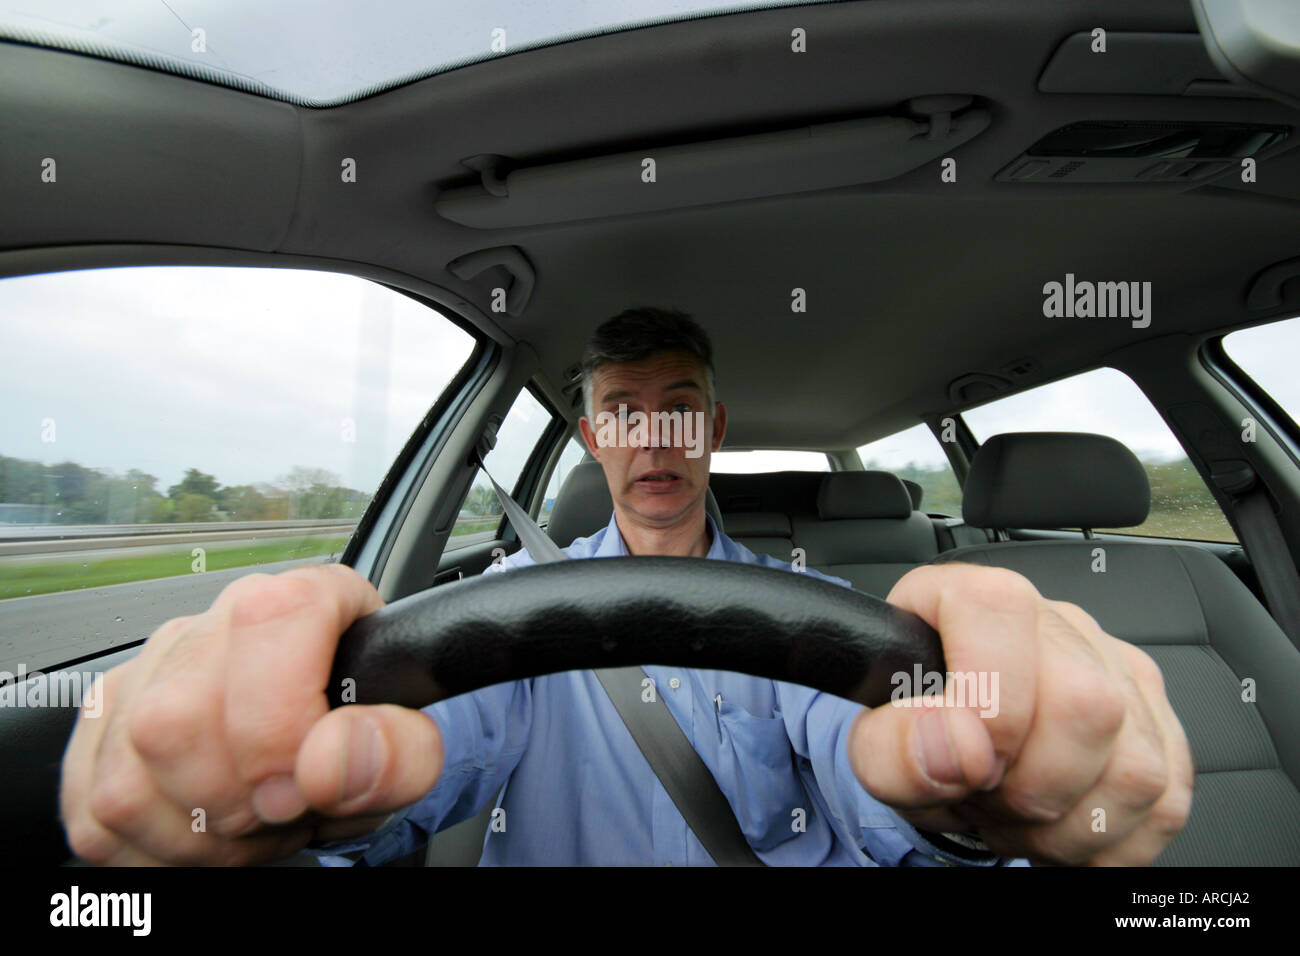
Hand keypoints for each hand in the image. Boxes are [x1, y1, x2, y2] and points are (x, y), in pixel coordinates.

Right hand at [60, 564, 445, 864]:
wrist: (322, 753)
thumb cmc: (360, 739)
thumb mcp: (410, 750)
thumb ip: (399, 751)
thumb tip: (333, 759)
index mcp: (295, 603)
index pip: (268, 622)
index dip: (279, 724)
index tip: (303, 781)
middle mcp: (207, 627)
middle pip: (177, 718)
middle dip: (236, 798)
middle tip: (283, 809)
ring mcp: (141, 676)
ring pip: (128, 779)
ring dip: (200, 834)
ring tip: (254, 819)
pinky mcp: (99, 732)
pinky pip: (96, 813)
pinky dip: (157, 850)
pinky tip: (209, 828)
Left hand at [848, 563, 1193, 864]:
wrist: (952, 749)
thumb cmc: (919, 731)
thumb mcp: (875, 747)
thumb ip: (892, 748)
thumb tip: (956, 747)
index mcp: (978, 601)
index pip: (1000, 612)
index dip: (988, 701)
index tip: (967, 761)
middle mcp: (1059, 626)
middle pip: (1088, 704)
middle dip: (1030, 788)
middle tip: (986, 797)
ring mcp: (1120, 672)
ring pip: (1137, 769)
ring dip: (1067, 828)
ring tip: (1014, 814)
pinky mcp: (1161, 727)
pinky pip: (1167, 803)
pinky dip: (1108, 844)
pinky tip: (1057, 826)